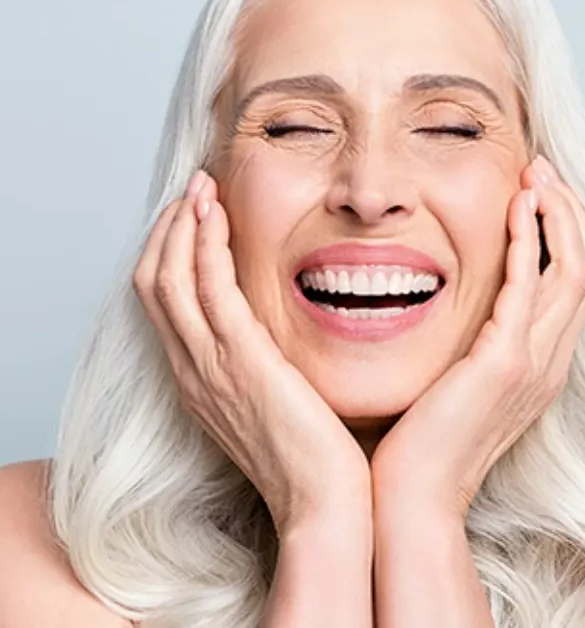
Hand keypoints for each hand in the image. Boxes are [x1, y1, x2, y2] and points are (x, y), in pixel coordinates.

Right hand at [132, 170, 369, 537]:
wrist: (323, 504)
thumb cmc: (311, 457)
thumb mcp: (274, 405)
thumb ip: (262, 368)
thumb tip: (274, 336)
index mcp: (199, 381)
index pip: (165, 304)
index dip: (171, 254)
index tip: (194, 217)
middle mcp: (193, 371)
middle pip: (153, 284)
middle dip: (168, 230)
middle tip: (193, 191)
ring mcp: (210, 367)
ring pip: (169, 279)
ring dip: (181, 226)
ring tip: (199, 188)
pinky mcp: (240, 362)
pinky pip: (208, 290)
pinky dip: (205, 246)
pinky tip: (216, 215)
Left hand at [370, 156, 584, 520]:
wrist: (414, 497)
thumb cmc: (425, 441)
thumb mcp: (460, 384)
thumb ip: (473, 346)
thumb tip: (459, 308)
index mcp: (541, 365)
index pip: (574, 285)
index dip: (566, 234)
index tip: (539, 193)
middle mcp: (550, 362)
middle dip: (570, 213)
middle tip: (542, 169)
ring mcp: (534, 364)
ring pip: (574, 271)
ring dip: (558, 216)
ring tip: (536, 174)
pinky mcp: (505, 363)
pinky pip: (529, 286)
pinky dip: (528, 240)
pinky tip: (516, 206)